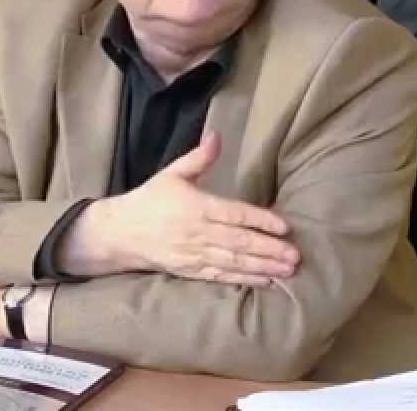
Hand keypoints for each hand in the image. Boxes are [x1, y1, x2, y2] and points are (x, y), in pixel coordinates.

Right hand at [61, 130, 300, 284]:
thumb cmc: (150, 200)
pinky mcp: (190, 271)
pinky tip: (264, 281)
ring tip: (287, 270)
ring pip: (234, 262)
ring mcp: (194, 254)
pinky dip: (243, 280)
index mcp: (196, 206)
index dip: (261, 221)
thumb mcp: (172, 174)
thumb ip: (198, 158)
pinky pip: (221, 276)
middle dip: (269, 249)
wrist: (120, 233)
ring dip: (263, 267)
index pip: (235, 214)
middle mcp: (198, 233)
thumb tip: (217, 135)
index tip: (285, 226)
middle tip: (296, 255)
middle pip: (239, 242)